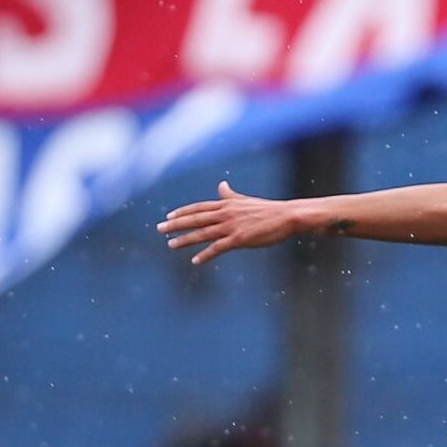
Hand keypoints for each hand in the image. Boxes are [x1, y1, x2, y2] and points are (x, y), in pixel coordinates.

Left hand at [158, 181, 300, 264]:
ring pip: (202, 233)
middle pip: (195, 218)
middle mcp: (225, 213)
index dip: (183, 212)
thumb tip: (221, 185)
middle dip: (176, 224)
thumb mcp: (245, 200)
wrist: (287, 216)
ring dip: (185, 239)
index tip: (169, 216)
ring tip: (170, 245)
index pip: (199, 207)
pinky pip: (217, 248)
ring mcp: (231, 226)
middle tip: (159, 229)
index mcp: (227, 204)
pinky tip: (195, 261)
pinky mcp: (239, 239)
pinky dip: (205, 255)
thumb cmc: (269, 210)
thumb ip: (230, 195)